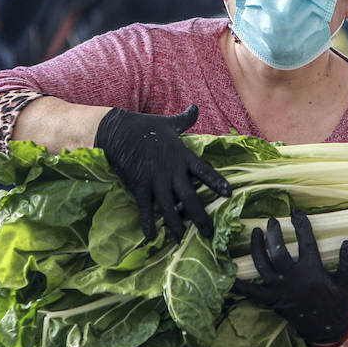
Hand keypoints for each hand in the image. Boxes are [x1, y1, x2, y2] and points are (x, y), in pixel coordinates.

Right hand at [94, 104, 231, 240]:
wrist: (118, 130)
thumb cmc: (145, 126)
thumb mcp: (169, 123)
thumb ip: (185, 119)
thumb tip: (195, 107)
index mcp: (182, 156)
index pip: (204, 171)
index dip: (217, 182)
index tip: (229, 193)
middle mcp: (172, 171)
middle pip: (190, 197)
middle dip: (200, 216)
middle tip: (209, 233)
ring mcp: (156, 179)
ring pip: (170, 207)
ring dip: (176, 225)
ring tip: (182, 239)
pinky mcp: (139, 185)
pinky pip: (146, 208)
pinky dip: (148, 223)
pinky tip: (151, 237)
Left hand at [233, 208, 347, 346]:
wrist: (325, 330)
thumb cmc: (336, 304)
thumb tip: (347, 242)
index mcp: (312, 271)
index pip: (305, 241)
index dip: (301, 224)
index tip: (296, 211)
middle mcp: (293, 278)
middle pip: (277, 250)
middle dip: (273, 233)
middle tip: (272, 221)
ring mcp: (279, 289)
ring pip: (262, 264)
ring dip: (256, 247)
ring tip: (256, 232)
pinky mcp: (271, 300)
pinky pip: (250, 291)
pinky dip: (237, 284)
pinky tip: (227, 273)